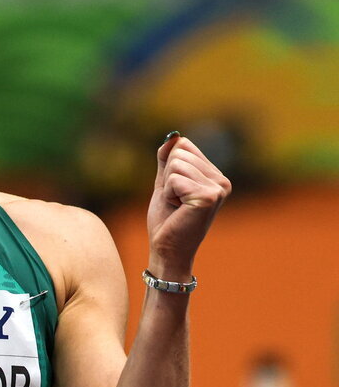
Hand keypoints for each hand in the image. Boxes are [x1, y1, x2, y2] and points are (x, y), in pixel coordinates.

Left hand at [146, 134, 230, 274]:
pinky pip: (174, 179)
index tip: (175, 191)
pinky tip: (178, 210)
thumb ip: (167, 159)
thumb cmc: (167, 220)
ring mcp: (218, 188)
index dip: (169, 168)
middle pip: (180, 153)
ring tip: (177, 206)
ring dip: (168, 187)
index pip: (184, 146)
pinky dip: (169, 194)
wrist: (167, 250)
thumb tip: (173, 135)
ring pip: (176, 165)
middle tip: (175, 201)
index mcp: (215, 176)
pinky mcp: (208, 197)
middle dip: (168, 177)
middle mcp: (222, 181)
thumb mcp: (164, 183)